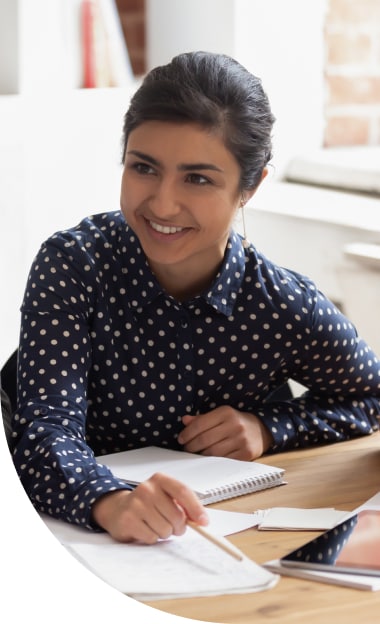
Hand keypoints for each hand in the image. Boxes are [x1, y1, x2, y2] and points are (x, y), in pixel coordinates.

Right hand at [91, 472, 207, 542]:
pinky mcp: (128, 520)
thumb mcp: (166, 497)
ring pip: (165, 529)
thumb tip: (201, 520)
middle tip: (173, 526)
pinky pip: (152, 537)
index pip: (183, 492)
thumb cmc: (148, 504)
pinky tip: (145, 529)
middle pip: (176, 515)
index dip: (196, 508)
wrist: (118, 509)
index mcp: (160, 479)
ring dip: (164, 533)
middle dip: (179, 526)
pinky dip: (152, 538)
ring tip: (155, 525)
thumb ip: (184, 505)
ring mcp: (136, 504)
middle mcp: (147, 489)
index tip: (203, 522)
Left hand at [178, 406, 272, 460]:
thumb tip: (185, 420)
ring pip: (212, 452)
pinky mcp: (246, 454)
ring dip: (200, 455)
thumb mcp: (220, 415)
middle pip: (204, 439)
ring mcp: (241, 440)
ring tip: (195, 455)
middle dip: (191, 446)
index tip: (181, 439)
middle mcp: (234, 425)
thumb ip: (202, 418)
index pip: (200, 424)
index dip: (187, 433)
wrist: (261, 430)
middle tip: (186, 449)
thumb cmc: (235, 422)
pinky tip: (207, 460)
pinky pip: (223, 461)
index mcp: (226, 412)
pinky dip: (212, 462)